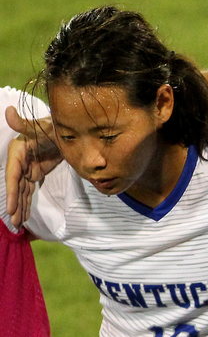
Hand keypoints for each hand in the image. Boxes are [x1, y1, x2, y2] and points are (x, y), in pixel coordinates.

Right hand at [6, 106, 59, 225]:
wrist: (68, 131)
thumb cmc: (54, 126)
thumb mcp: (42, 126)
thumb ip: (25, 123)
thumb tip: (9, 111)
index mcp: (18, 151)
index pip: (13, 175)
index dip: (11, 191)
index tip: (11, 208)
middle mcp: (20, 161)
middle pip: (15, 186)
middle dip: (15, 205)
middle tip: (14, 223)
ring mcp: (27, 168)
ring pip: (21, 191)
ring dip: (20, 207)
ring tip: (18, 224)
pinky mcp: (35, 173)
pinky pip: (29, 190)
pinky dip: (27, 202)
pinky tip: (25, 216)